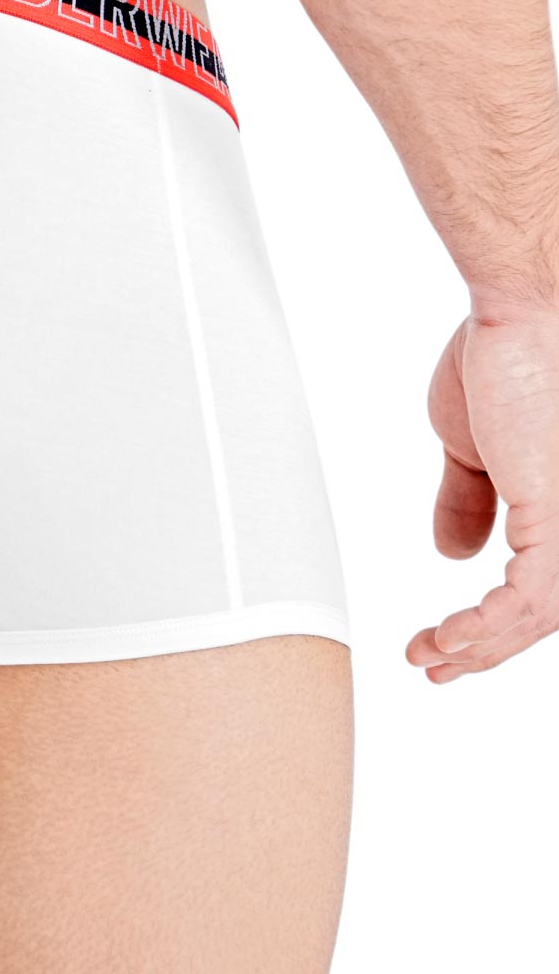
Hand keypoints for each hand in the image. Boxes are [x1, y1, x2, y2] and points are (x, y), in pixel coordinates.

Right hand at [406, 305, 558, 680]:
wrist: (529, 310)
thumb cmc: (513, 353)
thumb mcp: (476, 444)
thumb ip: (470, 498)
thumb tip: (452, 551)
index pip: (542, 584)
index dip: (497, 621)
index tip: (447, 636)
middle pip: (544, 614)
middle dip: (486, 647)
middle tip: (437, 663)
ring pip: (537, 619)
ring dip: (477, 645)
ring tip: (429, 654)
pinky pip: (526, 604)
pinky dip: (483, 630)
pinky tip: (447, 639)